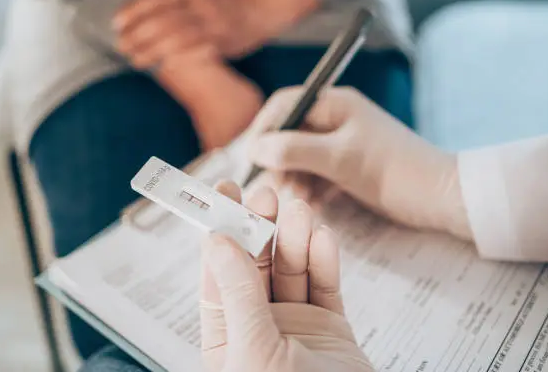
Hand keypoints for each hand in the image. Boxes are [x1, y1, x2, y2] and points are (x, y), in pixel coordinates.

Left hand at [115, 0, 318, 62]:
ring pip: (174, 37)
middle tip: (122, 46)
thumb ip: (175, 0)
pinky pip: (194, 50)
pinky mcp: (222, 40)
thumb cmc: (226, 1)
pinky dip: (176, 58)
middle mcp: (199, 3)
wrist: (263, 5)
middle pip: (161, 18)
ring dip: (151, 50)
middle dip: (137, 34)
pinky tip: (162, 66)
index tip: (116, 23)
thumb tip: (143, 15)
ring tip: (136, 60)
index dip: (133, 10)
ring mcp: (211, 22)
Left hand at [201, 181, 373, 371]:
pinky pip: (326, 287)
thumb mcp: (253, 351)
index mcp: (226, 337)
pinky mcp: (331, 328)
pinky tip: (323, 238)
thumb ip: (239, 296)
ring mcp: (296, 325)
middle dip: (260, 229)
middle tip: (265, 196)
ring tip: (300, 212)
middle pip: (256, 266)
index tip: (222, 195)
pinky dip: (325, 261)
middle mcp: (258, 326)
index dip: (219, 233)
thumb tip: (217, 243)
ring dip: (295, 239)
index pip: (218, 275)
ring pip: (292, 270)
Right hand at [246, 87, 472, 239]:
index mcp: (335, 103)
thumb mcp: (339, 157)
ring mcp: (342, 144)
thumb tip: (255, 148)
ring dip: (294, 178)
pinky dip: (311, 188)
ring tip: (299, 200)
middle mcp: (336, 119)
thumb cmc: (392, 170)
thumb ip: (293, 149)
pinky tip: (315, 203)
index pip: (285, 106)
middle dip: (279, 161)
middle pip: (290, 134)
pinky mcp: (348, 167)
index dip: (263, 129)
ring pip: (301, 158)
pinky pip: (317, 173)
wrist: (439, 197)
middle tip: (278, 188)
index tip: (251, 159)